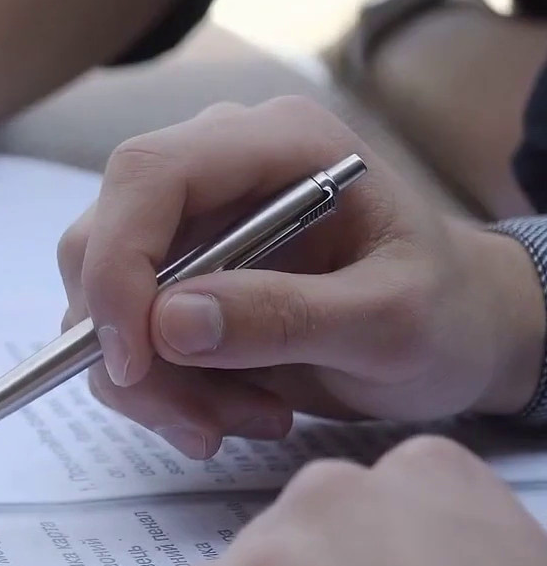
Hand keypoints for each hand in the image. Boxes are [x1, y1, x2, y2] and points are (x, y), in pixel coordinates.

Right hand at [57, 96, 544, 458]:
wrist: (462, 335)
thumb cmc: (449, 312)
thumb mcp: (393, 324)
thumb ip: (287, 317)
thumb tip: (168, 323)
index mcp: (275, 144)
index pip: (148, 174)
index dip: (117, 261)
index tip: (134, 357)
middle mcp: (216, 170)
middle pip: (103, 240)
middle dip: (133, 344)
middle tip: (198, 420)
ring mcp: (191, 224)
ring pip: (102, 300)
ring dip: (156, 382)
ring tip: (246, 419)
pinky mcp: (178, 276)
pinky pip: (126, 335)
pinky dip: (164, 391)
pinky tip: (237, 411)